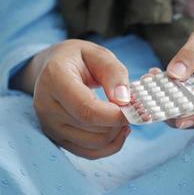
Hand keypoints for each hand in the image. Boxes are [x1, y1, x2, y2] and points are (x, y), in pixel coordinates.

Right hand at [14, 40, 130, 158]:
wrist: (53, 67)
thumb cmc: (78, 59)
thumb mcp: (99, 54)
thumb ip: (114, 74)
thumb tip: (124, 101)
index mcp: (55, 79)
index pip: (86, 109)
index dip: (114, 115)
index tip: (133, 109)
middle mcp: (46, 106)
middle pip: (91, 128)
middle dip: (119, 122)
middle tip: (133, 109)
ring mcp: (50, 125)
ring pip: (93, 144)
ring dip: (116, 133)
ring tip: (124, 116)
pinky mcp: (57, 137)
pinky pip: (89, 153)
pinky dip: (109, 145)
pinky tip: (118, 130)